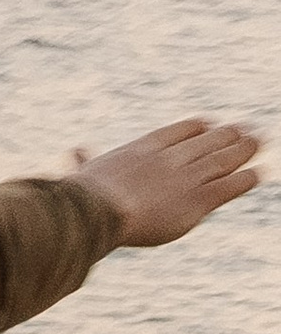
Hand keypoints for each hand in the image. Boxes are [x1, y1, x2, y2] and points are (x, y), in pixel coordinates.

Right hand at [73, 116, 261, 248]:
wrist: (97, 209)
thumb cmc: (83, 195)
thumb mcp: (84, 173)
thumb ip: (84, 162)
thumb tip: (75, 151)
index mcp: (142, 150)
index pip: (177, 132)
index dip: (196, 128)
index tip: (209, 124)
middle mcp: (168, 159)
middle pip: (205, 142)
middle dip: (228, 135)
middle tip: (246, 128)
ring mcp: (184, 178)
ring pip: (220, 160)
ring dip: (243, 150)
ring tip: (259, 141)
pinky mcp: (196, 200)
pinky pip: (227, 187)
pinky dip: (245, 178)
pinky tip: (258, 173)